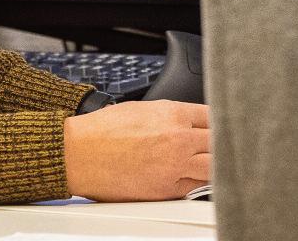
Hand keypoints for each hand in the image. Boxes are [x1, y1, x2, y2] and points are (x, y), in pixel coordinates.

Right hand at [62, 100, 209, 201]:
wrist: (78, 153)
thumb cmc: (103, 130)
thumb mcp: (143, 108)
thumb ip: (173, 115)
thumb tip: (192, 122)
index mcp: (173, 113)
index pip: (215, 116)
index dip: (219, 123)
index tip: (219, 128)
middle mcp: (179, 139)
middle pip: (219, 143)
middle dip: (219, 145)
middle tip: (218, 147)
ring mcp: (174, 166)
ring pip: (213, 168)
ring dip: (213, 166)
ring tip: (208, 164)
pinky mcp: (165, 190)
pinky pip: (194, 188)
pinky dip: (196, 183)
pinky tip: (191, 178)